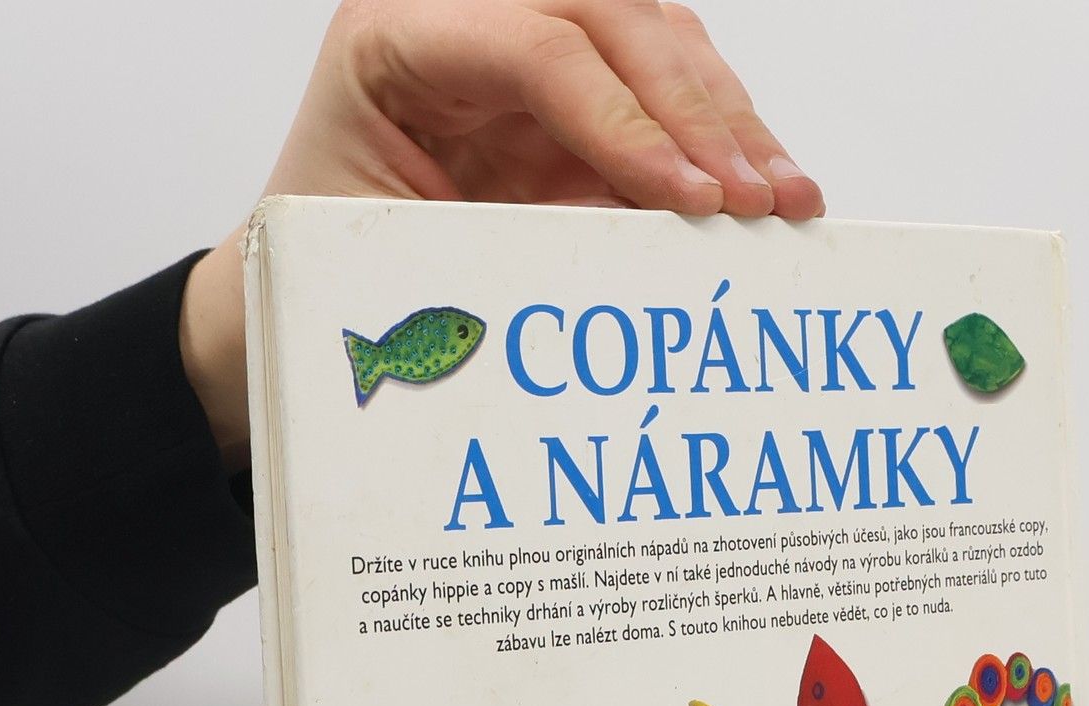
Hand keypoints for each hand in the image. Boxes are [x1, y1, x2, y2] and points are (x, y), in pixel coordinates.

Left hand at [181, 0, 823, 466]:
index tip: (690, 195)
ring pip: (657, 42)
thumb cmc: (326, 277)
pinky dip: (723, 144)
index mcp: (396, 42)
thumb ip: (498, 250)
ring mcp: (527, 51)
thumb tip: (630, 269)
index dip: (625, 118)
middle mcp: (465, 19)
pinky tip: (770, 192)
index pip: (539, 44)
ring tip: (787, 201)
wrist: (301, 295)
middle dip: (700, 113)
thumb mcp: (392, 267)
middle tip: (757, 199)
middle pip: (616, 18)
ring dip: (732, 122)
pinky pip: (666, 97)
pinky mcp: (572, 102)